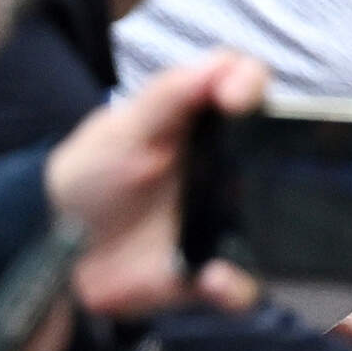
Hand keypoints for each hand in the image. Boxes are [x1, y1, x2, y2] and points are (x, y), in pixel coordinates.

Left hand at [45, 51, 264, 320]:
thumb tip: (225, 65)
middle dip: (292, 162)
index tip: (235, 100)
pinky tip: (212, 277)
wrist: (59, 252)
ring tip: (242, 230)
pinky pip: (245, 284)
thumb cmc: (92, 176)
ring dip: (274, 232)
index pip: (247, 88)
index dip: (251, 85)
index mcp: (206, 123)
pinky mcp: (218, 272)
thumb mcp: (120, 131)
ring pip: (280, 226)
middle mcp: (233, 169)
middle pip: (284, 155)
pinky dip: (235, 285)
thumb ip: (167, 95)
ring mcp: (232, 221)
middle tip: (262, 170)